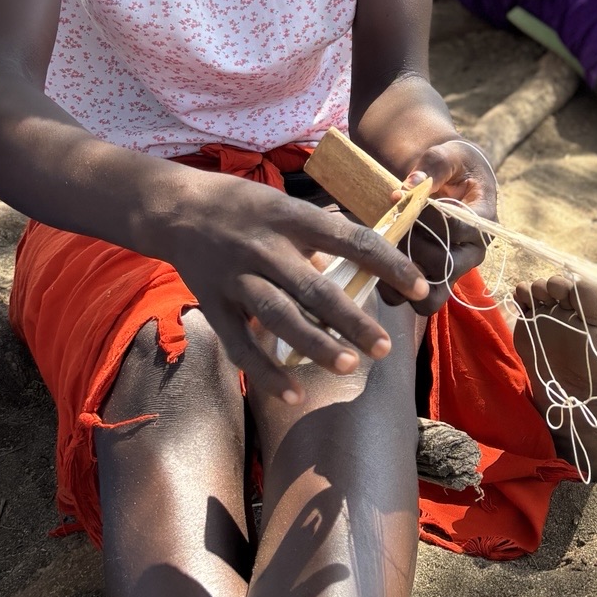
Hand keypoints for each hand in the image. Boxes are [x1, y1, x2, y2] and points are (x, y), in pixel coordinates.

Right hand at [154, 172, 428, 406]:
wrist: (177, 208)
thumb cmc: (246, 206)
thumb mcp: (287, 203)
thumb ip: (330, 224)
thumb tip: (385, 228)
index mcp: (291, 217)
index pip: (350, 239)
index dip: (388, 263)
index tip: (420, 287)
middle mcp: (264, 247)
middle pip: (313, 288)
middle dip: (351, 320)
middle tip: (383, 347)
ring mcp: (236, 277)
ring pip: (278, 315)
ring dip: (312, 344)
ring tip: (346, 365)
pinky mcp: (214, 303)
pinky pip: (239, 343)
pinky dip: (264, 370)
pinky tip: (291, 393)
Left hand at [395, 139, 495, 315]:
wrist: (451, 180)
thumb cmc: (453, 166)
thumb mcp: (448, 154)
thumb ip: (434, 164)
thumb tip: (410, 185)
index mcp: (483, 222)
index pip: (458, 228)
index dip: (426, 215)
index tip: (402, 195)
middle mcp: (473, 253)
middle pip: (444, 265)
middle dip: (411, 243)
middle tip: (392, 221)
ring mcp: (454, 271)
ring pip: (430, 295)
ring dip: (401, 274)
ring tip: (385, 245)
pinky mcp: (435, 282)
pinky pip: (415, 302)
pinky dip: (393, 289)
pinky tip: (377, 262)